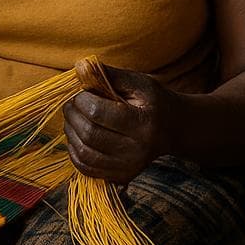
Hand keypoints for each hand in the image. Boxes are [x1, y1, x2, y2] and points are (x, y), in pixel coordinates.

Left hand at [63, 65, 178, 183]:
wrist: (174, 129)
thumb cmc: (154, 102)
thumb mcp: (139, 83)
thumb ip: (109, 75)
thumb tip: (79, 68)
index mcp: (143, 124)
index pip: (98, 113)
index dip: (81, 100)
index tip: (79, 92)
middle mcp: (137, 150)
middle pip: (89, 134)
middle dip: (72, 115)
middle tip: (70, 104)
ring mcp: (128, 167)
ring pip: (84, 153)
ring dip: (70, 133)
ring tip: (73, 118)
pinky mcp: (120, 176)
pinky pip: (86, 168)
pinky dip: (74, 151)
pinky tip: (77, 136)